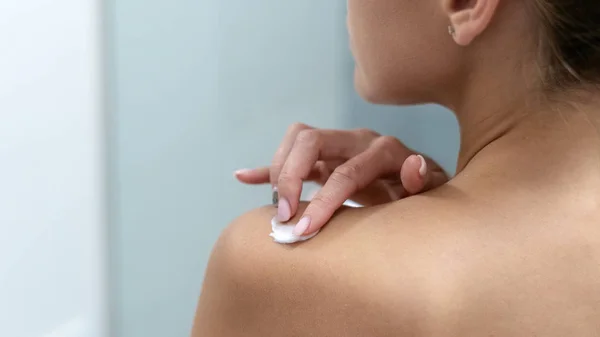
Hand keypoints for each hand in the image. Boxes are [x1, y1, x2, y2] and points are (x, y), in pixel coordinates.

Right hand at [235, 123, 447, 235]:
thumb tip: (413, 164)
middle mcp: (356, 140)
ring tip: (278, 206)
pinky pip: (289, 155)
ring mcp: (337, 145)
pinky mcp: (323, 157)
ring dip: (280, 168)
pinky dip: (266, 166)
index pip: (345, 172)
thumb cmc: (425, 193)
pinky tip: (243, 176)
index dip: (324, 201)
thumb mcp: (433, 190)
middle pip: (312, 140)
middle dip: (291, 176)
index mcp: (382, 150)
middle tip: (284, 215)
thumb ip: (424, 179)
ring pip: (297, 139)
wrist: (420, 182)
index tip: (304, 231)